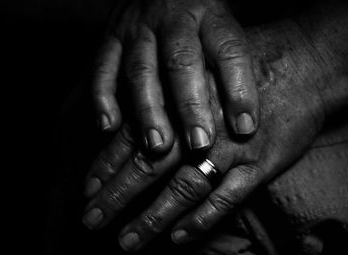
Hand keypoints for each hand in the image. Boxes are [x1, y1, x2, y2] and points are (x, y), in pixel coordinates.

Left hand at [84, 21, 327, 249]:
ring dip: (152, 217)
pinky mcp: (259, 165)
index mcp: (183, 103)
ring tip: (127, 240)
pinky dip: (201, 220)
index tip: (87, 189)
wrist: (303, 66)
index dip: (107, 165)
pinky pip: (226, 198)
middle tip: (91, 220)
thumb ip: (173, 98)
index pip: (134, 137)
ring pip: (183, 189)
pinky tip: (179, 236)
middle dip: (117, 196)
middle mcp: (200, 128)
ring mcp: (230, 149)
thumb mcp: (205, 70)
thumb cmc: (250, 66)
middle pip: (149, 166)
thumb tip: (137, 123)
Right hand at [92, 0, 259, 152]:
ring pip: (141, 69)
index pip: (229, 50)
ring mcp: (137, 28)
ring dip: (148, 109)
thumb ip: (230, 65)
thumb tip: (244, 126)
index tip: (245, 128)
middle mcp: (173, 19)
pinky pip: (102, 67)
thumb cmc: (197, 17)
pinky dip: (103, 98)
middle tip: (199, 143)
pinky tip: (109, 126)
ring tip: (157, 146)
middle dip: (190, 106)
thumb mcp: (220, 27)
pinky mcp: (110, 37)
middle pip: (182, 62)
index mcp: (209, 15)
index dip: (239, 90)